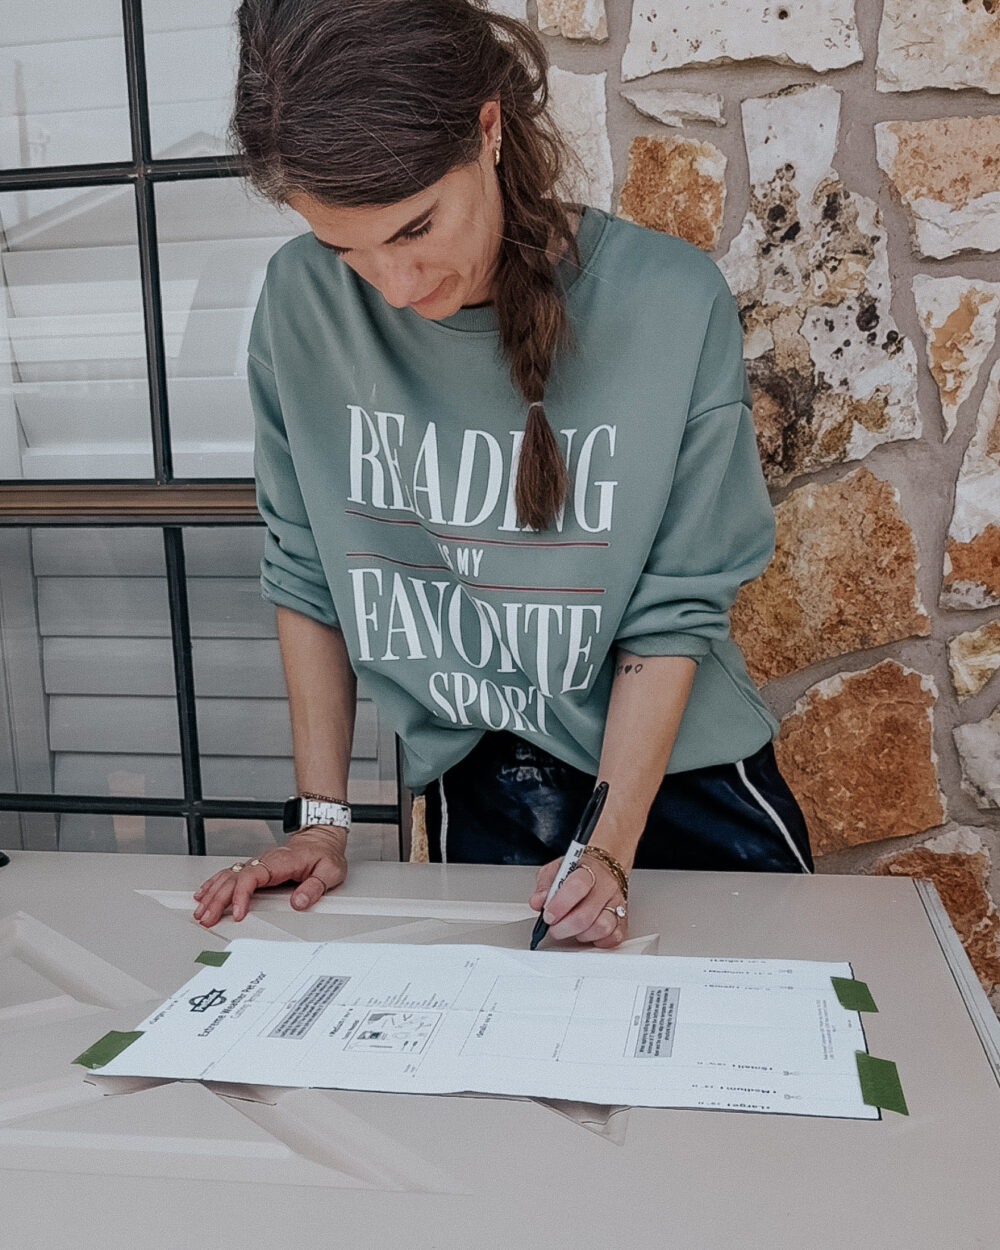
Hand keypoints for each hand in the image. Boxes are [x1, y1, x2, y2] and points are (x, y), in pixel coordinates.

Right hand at [192, 827, 347, 927]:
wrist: (322, 837)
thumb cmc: (325, 854)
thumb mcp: (329, 871)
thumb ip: (314, 887)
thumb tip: (299, 902)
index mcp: (281, 862)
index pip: (253, 877)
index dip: (241, 895)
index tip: (237, 913)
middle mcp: (265, 861)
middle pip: (234, 878)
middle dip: (218, 899)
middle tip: (207, 918)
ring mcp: (259, 864)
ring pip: (228, 876)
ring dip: (212, 893)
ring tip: (201, 911)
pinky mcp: (256, 867)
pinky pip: (230, 873)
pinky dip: (215, 883)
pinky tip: (205, 893)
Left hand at [528, 854, 627, 948]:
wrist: (604, 867)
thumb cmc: (578, 871)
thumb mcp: (556, 870)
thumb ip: (545, 885)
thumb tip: (537, 902)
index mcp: (589, 871)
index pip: (577, 887)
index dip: (559, 905)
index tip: (548, 915)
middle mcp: (606, 888)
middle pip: (586, 915)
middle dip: (563, 927)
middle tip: (554, 927)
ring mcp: (617, 905)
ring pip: (601, 928)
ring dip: (580, 934)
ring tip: (571, 929)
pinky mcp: (623, 921)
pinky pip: (612, 939)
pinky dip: (596, 940)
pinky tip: (587, 933)